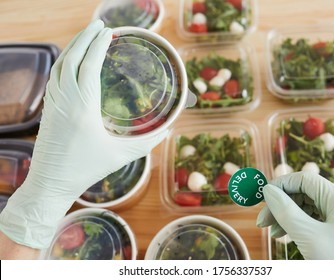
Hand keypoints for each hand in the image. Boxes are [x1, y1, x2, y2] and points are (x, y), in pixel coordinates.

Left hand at [0, 20, 166, 248]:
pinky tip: (72, 62)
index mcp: (83, 107)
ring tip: (87, 37)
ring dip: (72, 47)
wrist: (50, 183)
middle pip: (71, 58)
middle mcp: (64, 100)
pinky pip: (54, 78)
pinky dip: (64, 63)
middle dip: (84, 37)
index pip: (89, 65)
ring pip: (59, 66)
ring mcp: (52, 104)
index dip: (98, 45)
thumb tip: (168, 131)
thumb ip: (148, 142)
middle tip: (99, 25)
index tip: (108, 32)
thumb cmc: (86, 170)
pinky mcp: (47, 110)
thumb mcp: (121, 156)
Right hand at [257, 171, 333, 259]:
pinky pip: (314, 222)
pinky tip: (284, 235)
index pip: (306, 180)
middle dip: (281, 205)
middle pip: (305, 194)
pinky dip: (297, 227)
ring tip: (273, 232)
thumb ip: (286, 211)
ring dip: (287, 217)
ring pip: (308, 209)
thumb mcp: (309, 237)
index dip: (281, 184)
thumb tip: (267, 190)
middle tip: (262, 221)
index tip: (262, 196)